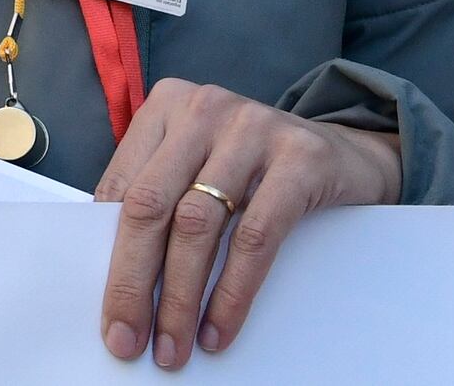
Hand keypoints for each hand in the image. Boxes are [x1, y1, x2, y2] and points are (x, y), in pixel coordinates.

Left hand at [96, 79, 401, 367]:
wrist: (349, 156)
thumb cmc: (257, 171)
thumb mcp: (201, 168)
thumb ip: (162, 202)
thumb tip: (117, 280)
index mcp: (166, 107)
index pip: (120, 189)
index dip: (106, 256)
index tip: (105, 314)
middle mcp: (203, 109)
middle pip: (150, 206)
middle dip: (133, 283)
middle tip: (127, 341)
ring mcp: (252, 127)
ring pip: (197, 225)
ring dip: (180, 298)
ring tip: (174, 346)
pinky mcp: (299, 158)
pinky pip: (255, 237)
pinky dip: (232, 292)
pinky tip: (219, 328)